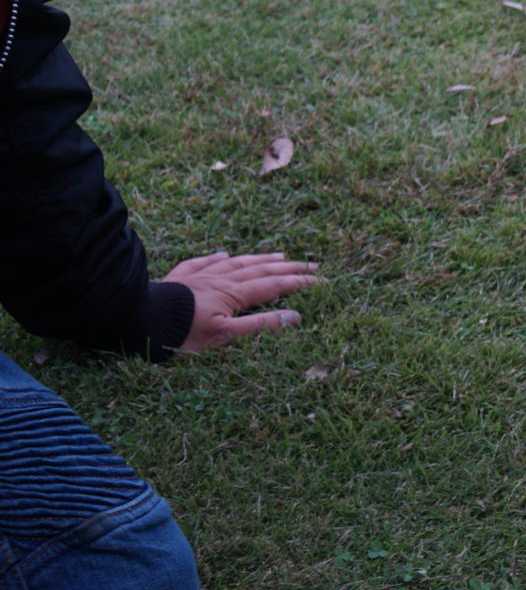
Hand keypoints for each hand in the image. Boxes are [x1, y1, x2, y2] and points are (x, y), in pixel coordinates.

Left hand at [161, 251, 319, 353]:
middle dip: (287, 267)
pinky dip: (216, 258)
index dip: (298, 282)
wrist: (140, 320)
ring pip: (236, 263)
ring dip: (259, 259)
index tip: (320, 279)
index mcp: (233, 294)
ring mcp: (200, 276)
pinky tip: (224, 254)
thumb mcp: (226, 336)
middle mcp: (220, 280)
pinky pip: (202, 262)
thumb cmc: (183, 333)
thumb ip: (261, 324)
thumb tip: (296, 316)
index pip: (274, 286)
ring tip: (278, 254)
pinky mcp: (180, 277)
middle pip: (260, 270)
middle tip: (310, 263)